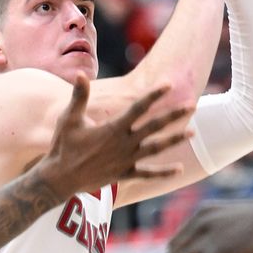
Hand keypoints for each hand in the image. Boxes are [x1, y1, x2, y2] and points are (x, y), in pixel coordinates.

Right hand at [40, 73, 192, 196]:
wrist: (60, 178)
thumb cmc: (63, 146)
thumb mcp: (69, 119)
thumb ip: (79, 96)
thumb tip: (81, 74)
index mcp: (113, 128)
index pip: (138, 108)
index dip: (154, 95)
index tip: (169, 84)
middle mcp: (124, 143)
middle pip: (154, 126)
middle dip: (174, 115)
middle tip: (192, 104)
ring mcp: (126, 160)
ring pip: (156, 148)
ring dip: (174, 139)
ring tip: (193, 132)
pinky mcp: (124, 174)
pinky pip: (148, 173)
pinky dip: (164, 172)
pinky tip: (179, 169)